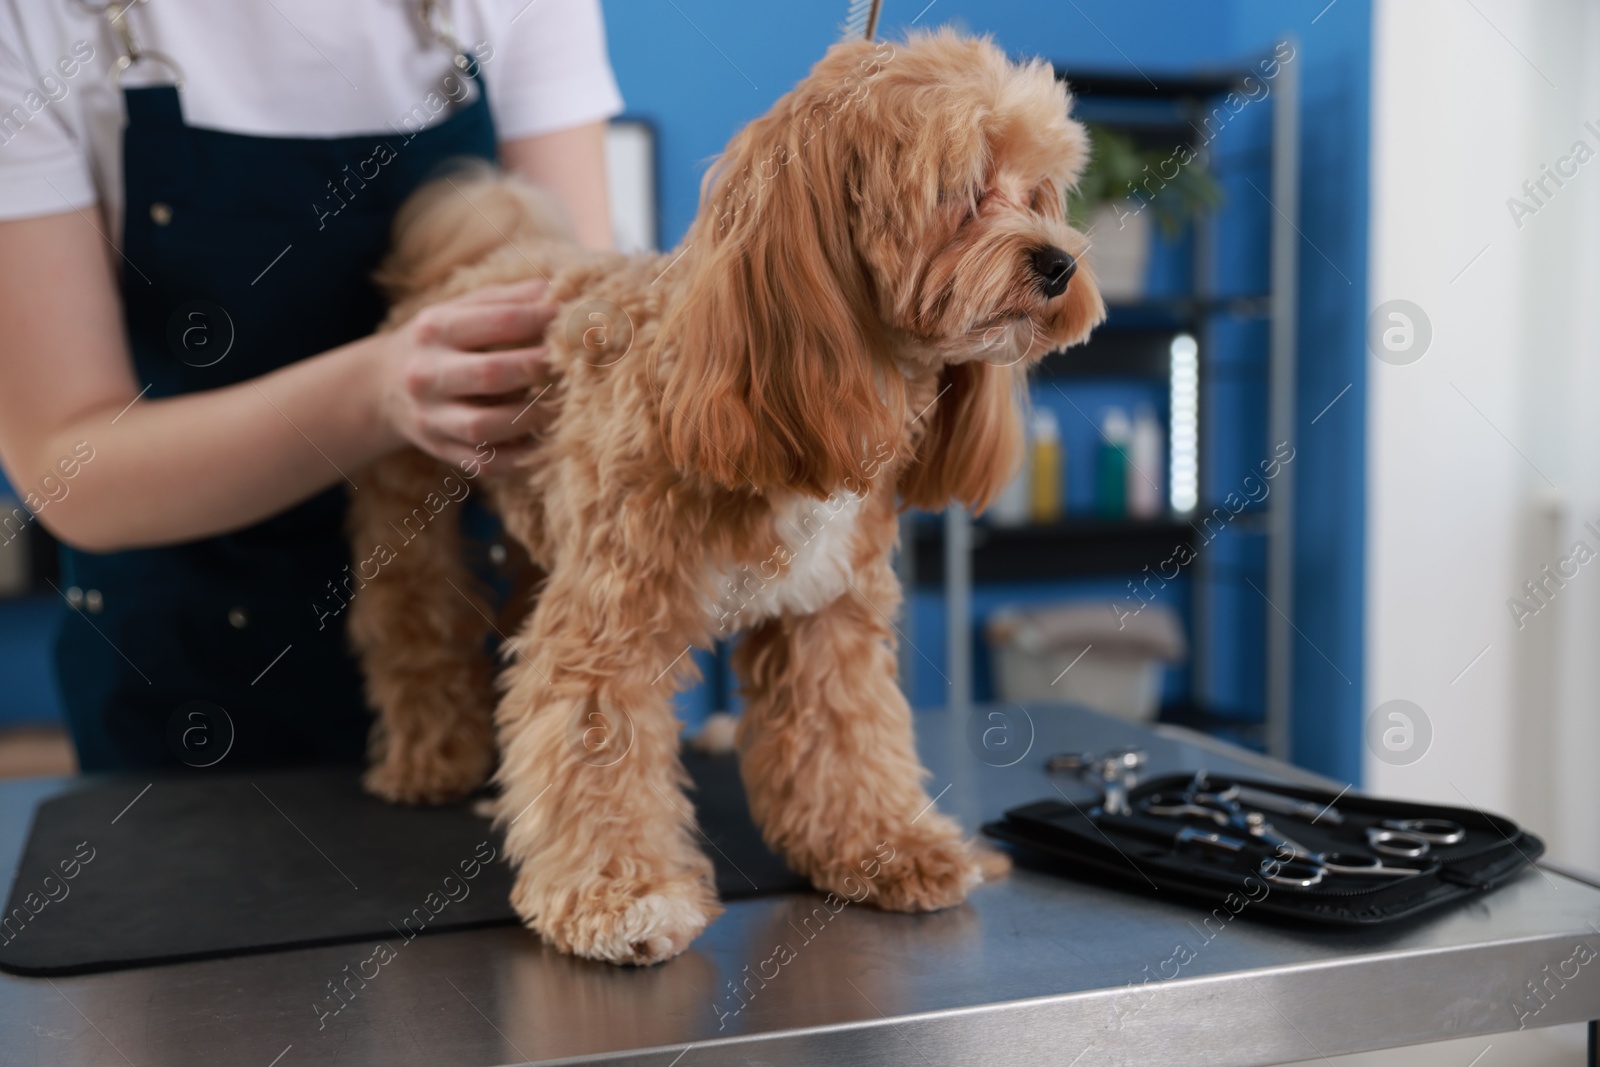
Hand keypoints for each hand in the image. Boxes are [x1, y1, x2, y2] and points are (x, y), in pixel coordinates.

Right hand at [375, 279, 558, 471]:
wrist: (384, 386)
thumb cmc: (441, 341)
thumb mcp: (461, 310)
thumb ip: (507, 299)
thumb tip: (558, 288)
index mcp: (434, 328)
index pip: (498, 321)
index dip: (543, 320)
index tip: (576, 319)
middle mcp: (426, 373)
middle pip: (491, 374)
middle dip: (539, 368)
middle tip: (574, 365)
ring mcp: (431, 417)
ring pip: (485, 426)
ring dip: (532, 417)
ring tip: (561, 405)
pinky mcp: (441, 450)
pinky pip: (486, 461)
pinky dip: (520, 457)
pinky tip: (544, 441)